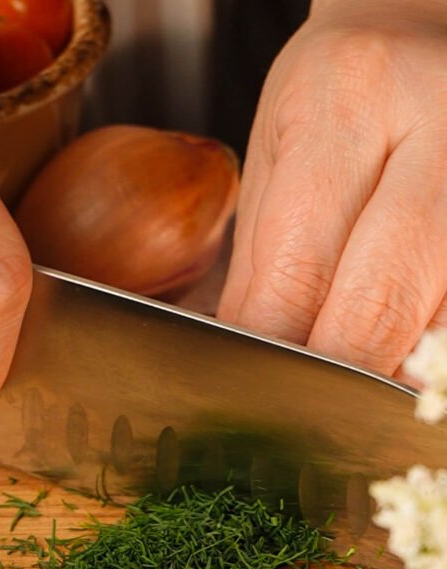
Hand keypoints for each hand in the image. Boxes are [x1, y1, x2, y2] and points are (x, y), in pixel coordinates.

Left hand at [219, 0, 446, 378]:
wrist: (427, 33)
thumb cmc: (342, 95)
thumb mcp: (278, 154)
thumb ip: (265, 267)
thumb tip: (250, 367)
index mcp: (351, 99)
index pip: (300, 267)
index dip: (274, 355)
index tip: (253, 400)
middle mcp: (441, 133)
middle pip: (381, 306)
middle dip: (334, 379)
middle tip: (301, 420)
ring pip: (440, 328)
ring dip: (389, 376)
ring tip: (349, 395)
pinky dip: (429, 355)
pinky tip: (400, 364)